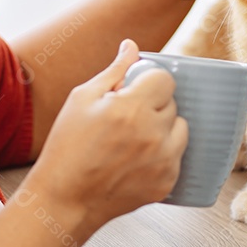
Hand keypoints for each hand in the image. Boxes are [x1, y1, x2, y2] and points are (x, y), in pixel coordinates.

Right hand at [26, 40, 187, 232]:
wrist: (65, 199)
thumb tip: (132, 46)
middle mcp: (154, 135)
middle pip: (172, 103)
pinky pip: (177, 155)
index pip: (164, 79)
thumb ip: (114, 71)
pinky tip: (136, 160)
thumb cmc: (68, 147)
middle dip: (152, 105)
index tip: (134, 91)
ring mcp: (164, 161)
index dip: (148, 81)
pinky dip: (162, 154)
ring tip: (133, 139)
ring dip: (163, 128)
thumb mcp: (82, 99)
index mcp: (132, 109)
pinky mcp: (167, 182)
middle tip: (125, 118)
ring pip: (181, 129)